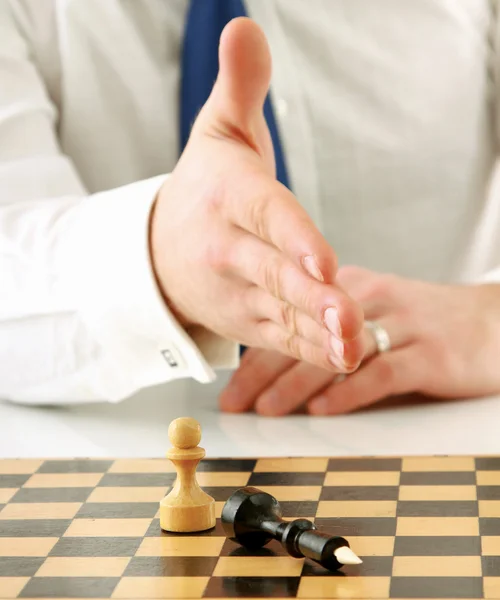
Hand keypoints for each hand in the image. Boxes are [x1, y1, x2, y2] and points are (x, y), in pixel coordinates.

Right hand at [150, 18, 363, 371]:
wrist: (162, 251)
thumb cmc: (205, 189)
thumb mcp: (218, 131)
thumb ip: (240, 85)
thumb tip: (244, 24)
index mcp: (229, 198)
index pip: (265, 214)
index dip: (293, 237)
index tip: (322, 261)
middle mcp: (230, 250)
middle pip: (275, 274)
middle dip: (310, 297)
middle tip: (344, 316)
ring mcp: (239, 292)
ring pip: (282, 314)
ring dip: (317, 334)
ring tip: (351, 350)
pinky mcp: (249, 319)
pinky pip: (281, 337)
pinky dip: (311, 350)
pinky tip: (343, 358)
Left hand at [219, 265, 499, 415]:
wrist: (490, 324)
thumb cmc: (423, 325)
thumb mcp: (371, 313)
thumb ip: (329, 331)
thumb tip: (279, 366)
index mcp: (347, 291)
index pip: (288, 320)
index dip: (255, 356)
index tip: (232, 386)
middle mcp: (367, 303)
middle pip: (303, 335)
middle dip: (264, 373)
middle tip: (237, 403)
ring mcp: (399, 326)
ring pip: (335, 355)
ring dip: (296, 385)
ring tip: (268, 409)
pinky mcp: (428, 353)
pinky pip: (381, 374)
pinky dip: (349, 393)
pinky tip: (324, 410)